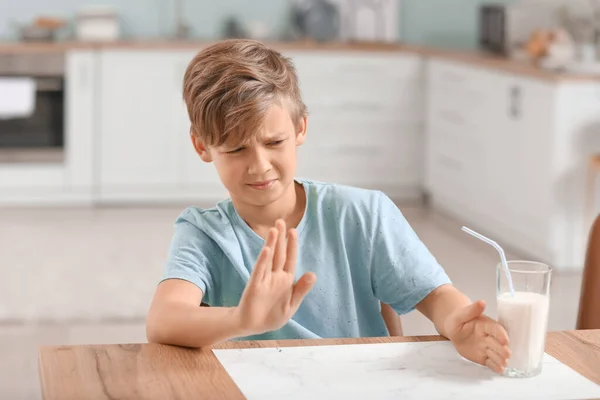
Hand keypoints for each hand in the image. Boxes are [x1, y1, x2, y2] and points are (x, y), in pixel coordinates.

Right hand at [235, 219, 316, 335]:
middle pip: (279, 253)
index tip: (293, 231)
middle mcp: (275, 276)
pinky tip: (266, 249)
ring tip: (274, 230)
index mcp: (286, 279)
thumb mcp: (292, 304)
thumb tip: (313, 274)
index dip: (292, 245)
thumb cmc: (273, 314)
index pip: (290, 258)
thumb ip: (301, 289)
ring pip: (269, 258)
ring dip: (271, 244)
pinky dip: (263, 260)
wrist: (254, 326)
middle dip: (280, 238)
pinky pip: (259, 271)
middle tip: (280, 221)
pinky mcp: (255, 286)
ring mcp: (264, 279)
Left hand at [445, 300, 510, 373]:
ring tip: (504, 363)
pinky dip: (495, 367)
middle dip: (503, 349)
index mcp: (486, 325)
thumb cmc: (458, 320)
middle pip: (498, 343)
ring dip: (501, 359)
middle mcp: (489, 337)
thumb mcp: (461, 314)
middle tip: (507, 354)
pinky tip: (499, 370)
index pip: (496, 329)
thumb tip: (482, 302)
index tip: (505, 339)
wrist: (453, 330)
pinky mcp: (484, 357)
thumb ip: (471, 310)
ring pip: (496, 354)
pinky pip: (491, 363)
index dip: (501, 334)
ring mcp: (487, 348)